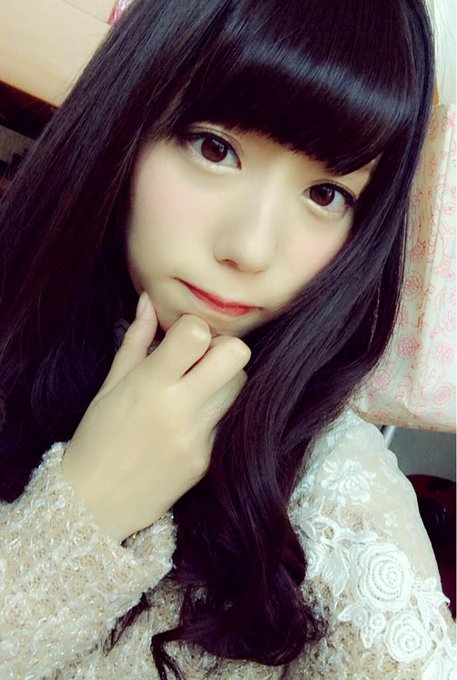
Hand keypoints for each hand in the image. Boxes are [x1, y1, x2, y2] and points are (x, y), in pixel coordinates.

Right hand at [61, 294, 249, 542]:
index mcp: (149, 385)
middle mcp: (179, 410)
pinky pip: (228, 421)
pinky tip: (190, 423)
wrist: (92, 506)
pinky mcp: (208, 461)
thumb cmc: (95, 439)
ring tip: (196, 391)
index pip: (198, 334)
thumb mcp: (108, 387)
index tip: (182, 340)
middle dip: (222, 349)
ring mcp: (198, 438)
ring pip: (240, 386)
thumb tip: (148, 302)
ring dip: (224, 380)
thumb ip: (136, 341)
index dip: (194, 329)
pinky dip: (215, 414)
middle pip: (236, 356)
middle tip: (201, 361)